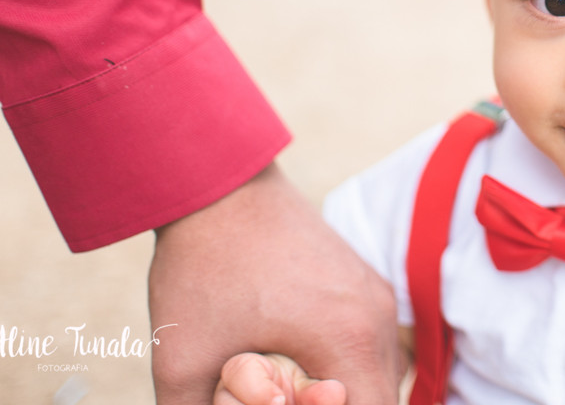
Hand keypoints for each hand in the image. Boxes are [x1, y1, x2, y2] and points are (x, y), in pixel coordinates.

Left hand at [149, 163, 402, 404]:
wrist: (217, 182)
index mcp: (351, 339)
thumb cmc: (203, 266)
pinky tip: (294, 361)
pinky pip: (368, 344)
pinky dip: (342, 364)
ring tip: (285, 388)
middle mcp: (378, 317)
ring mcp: (376, 295)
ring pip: (377, 373)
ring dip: (342, 391)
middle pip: (380, 398)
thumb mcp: (183, 361)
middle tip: (278, 398)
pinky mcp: (364, 281)